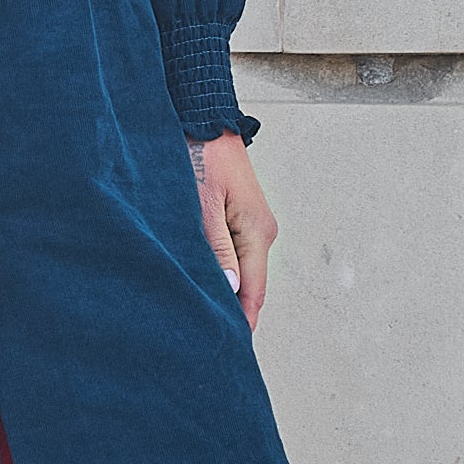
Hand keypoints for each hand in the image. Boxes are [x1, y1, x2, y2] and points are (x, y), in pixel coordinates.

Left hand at [190, 132, 275, 329]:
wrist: (204, 117)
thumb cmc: (201, 153)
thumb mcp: (202, 205)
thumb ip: (216, 250)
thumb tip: (228, 290)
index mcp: (258, 232)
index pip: (254, 292)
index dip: (242, 321)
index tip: (228, 346)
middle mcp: (262, 231)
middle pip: (249, 285)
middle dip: (231, 311)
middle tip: (207, 338)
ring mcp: (253, 224)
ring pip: (240, 270)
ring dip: (224, 290)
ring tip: (201, 315)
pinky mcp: (240, 216)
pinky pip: (234, 253)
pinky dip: (221, 270)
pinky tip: (204, 281)